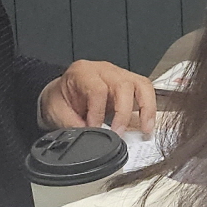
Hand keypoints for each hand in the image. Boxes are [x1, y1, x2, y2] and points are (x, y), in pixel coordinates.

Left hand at [40, 60, 157, 135]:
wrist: (61, 93)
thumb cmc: (60, 98)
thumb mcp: (56, 111)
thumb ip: (71, 124)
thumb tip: (89, 137)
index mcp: (83, 72)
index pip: (97, 89)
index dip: (97, 113)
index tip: (95, 129)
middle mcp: (104, 70)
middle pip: (123, 85)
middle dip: (123, 113)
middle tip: (118, 133)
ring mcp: (119, 75)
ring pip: (141, 85)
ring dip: (146, 108)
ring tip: (145, 128)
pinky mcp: (129, 84)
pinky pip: (146, 91)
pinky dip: (150, 107)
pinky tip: (147, 123)